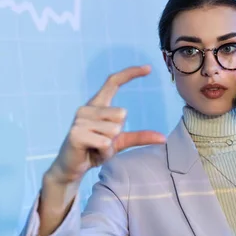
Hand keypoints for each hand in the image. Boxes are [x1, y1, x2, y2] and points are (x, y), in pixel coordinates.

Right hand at [46, 65, 166, 185]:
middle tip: (102, 142)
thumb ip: (139, 137)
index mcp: (97, 105)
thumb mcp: (119, 142)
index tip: (149, 68)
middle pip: (122, 114)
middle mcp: (87, 108)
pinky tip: (92, 152)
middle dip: (117, 134)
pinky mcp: (76, 134)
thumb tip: (163, 138)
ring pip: (114, 129)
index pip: (113, 82)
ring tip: (95, 148)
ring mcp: (79, 120)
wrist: (72, 167)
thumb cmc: (94, 150)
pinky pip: (104, 142)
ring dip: (109, 145)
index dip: (130, 73)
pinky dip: (103, 152)